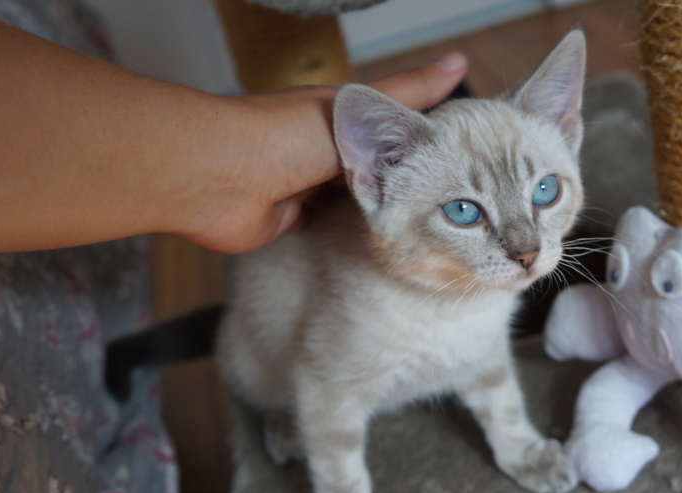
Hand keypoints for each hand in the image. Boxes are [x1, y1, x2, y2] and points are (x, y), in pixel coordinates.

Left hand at [176, 53, 468, 253]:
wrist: (220, 177)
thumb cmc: (281, 134)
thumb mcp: (357, 109)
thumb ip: (407, 94)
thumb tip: (458, 62)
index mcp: (338, 116)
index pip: (389, 125)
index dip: (422, 138)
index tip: (461, 154)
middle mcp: (323, 148)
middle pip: (374, 165)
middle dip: (404, 180)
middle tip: (450, 200)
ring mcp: (306, 184)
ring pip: (353, 199)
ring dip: (378, 210)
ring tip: (425, 223)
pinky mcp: (293, 219)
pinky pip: (329, 227)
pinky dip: (349, 234)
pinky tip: (379, 241)